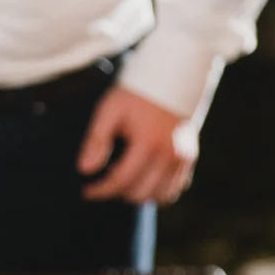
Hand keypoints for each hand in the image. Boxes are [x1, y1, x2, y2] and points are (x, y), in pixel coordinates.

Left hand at [77, 86, 198, 204]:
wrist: (171, 78)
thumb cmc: (135, 95)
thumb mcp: (109, 111)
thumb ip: (96, 140)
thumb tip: (85, 170)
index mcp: (148, 143)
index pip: (121, 180)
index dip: (101, 190)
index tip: (86, 192)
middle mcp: (170, 155)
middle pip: (140, 193)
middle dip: (117, 192)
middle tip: (103, 180)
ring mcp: (183, 158)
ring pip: (160, 197)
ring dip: (138, 194)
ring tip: (123, 178)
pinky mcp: (190, 159)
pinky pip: (174, 189)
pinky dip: (156, 191)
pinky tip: (141, 178)